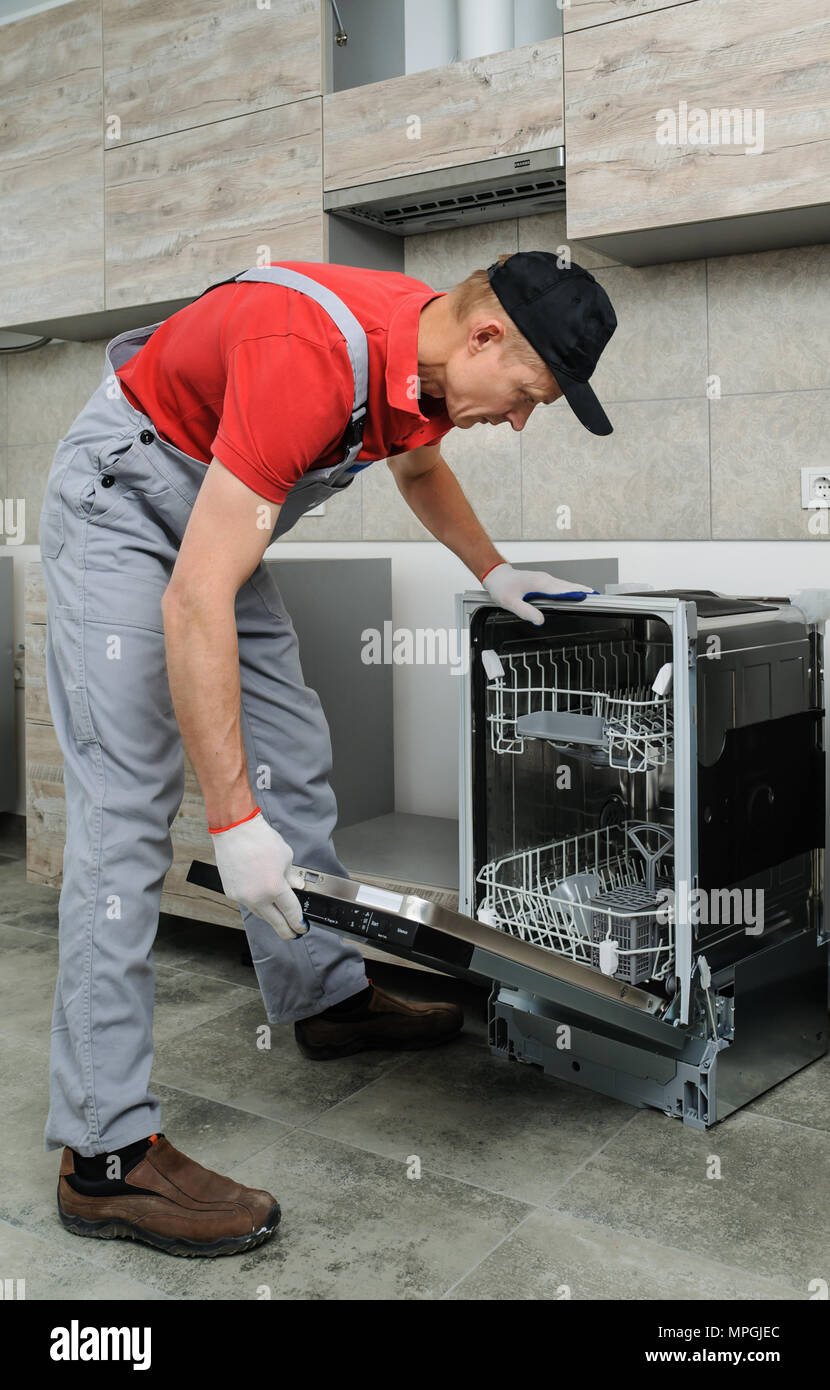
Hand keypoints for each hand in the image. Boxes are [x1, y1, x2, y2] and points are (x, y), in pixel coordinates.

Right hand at [210, 809, 306, 939]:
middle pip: (275, 921)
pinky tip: (262, 903)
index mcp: (274, 888)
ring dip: (271, 918)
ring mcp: (242, 896)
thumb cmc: (260, 839)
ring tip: (278, 919)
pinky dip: (257, 905)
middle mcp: (257, 896)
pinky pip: (248, 904)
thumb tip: (298, 887)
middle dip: (286, 930)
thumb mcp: (286, 857)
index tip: (302, 927)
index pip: (290, 912)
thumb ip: (292, 876)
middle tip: (292, 934)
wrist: (235, 830)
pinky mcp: (231, 893)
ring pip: (260, 914)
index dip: (298, 923)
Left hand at [481, 563, 596, 625]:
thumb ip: (526, 611)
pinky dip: (572, 590)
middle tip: (601, 599)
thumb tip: (540, 620)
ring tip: (594, 598)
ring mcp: (546, 580)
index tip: (591, 597)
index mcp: (540, 583)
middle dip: (585, 591)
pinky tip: (577, 596)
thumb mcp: (510, 602)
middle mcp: (545, 580)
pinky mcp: (544, 583)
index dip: (578, 593)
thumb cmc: (501, 586)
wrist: (496, 575)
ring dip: (580, 590)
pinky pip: (562, 587)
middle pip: (570, 586)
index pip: (564, 589)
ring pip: (567, 586)